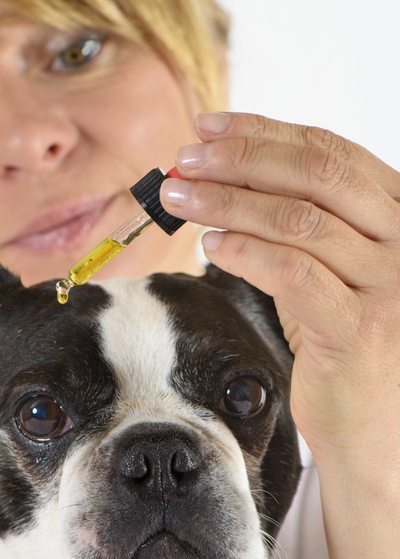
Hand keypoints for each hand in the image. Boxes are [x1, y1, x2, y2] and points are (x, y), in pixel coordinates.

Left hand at [161, 112, 399, 465]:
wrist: (378, 431)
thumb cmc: (346, 345)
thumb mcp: (328, 270)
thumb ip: (295, 224)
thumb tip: (225, 173)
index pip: (331, 153)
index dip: (265, 132)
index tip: (210, 127)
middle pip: (317, 175)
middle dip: (241, 158)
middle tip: (185, 158)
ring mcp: (390, 284)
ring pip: (298, 220)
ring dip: (227, 202)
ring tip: (180, 198)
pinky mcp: (361, 329)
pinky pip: (292, 273)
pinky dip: (245, 251)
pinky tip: (211, 245)